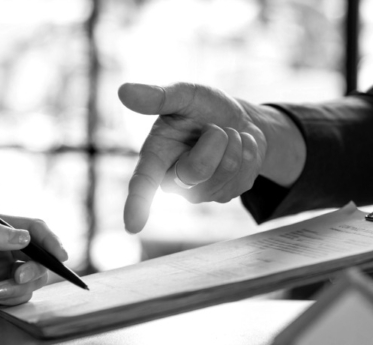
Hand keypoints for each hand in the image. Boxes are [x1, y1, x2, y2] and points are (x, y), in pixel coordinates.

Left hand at [0, 216, 67, 322]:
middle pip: (38, 257)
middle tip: (19, 277)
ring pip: (31, 280)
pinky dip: (13, 300)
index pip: (33, 229)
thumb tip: (25, 238)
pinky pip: (18, 297)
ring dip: (21, 287)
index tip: (59, 255)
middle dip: (36, 268)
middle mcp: (1, 250)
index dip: (50, 240)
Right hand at [118, 82, 304, 232]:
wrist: (239, 119)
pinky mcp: (227, 195)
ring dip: (234, 142)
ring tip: (226, 135)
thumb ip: (158, 97)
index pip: (142, 184)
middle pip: (198, 171)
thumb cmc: (204, 108)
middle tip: (215, 128)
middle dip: (215, 140)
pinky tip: (239, 147)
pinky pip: (245, 173)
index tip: (133, 226)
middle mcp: (175, 181)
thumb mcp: (185, 95)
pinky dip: (248, 150)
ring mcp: (202, 192)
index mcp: (156, 156)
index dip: (136, 204)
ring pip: (227, 170)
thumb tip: (124, 91)